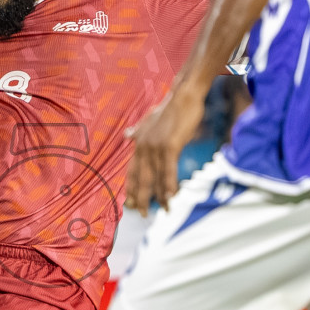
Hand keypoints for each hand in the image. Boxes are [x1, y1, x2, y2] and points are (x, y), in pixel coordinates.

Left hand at [124, 78, 206, 213]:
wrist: (183, 96)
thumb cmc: (170, 108)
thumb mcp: (148, 120)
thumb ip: (137, 130)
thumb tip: (126, 135)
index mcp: (139, 143)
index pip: (132, 171)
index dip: (131, 188)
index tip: (130, 203)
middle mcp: (144, 147)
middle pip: (141, 178)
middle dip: (141, 198)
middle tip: (142, 214)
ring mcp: (156, 147)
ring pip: (156, 177)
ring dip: (160, 196)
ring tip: (164, 210)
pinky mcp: (170, 146)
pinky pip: (169, 170)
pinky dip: (170, 185)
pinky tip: (172, 197)